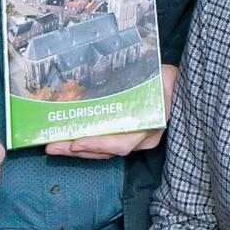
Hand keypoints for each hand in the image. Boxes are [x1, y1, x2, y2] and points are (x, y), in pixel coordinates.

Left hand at [44, 64, 176, 160]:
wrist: (178, 86)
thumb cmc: (167, 81)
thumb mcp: (162, 80)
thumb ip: (149, 84)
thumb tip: (129, 78)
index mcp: (151, 126)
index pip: (123, 142)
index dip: (99, 144)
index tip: (76, 142)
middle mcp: (142, 138)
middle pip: (107, 150)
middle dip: (78, 150)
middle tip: (52, 147)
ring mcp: (135, 139)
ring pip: (104, 150)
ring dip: (77, 149)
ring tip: (53, 146)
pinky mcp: (126, 135)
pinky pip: (105, 143)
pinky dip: (87, 143)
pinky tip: (68, 139)